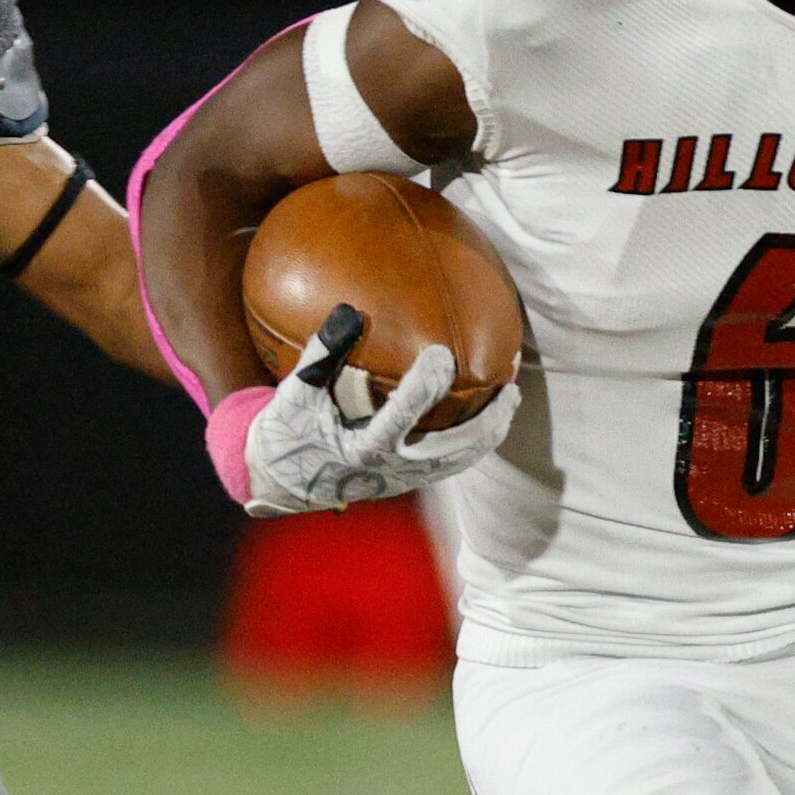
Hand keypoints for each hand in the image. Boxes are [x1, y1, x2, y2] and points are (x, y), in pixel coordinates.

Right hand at [241, 305, 517, 517]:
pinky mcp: (407, 481)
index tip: (440, 354)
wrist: (283, 483)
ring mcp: (402, 480)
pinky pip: (451, 464)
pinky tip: (491, 414)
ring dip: (488, 431)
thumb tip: (346, 311)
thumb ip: (319, 357)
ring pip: (458, 461)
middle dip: (484, 421)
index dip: (422, 388)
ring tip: (511, 397)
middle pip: (450, 451)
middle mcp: (388, 470)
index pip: (399, 417)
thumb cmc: (287, 433)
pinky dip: (475, 441)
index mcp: (360, 450)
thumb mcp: (293, 397)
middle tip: (509, 385)